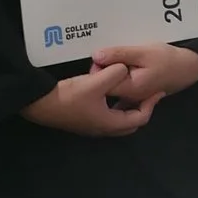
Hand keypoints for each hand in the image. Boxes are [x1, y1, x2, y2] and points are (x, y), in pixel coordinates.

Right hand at [20, 63, 153, 136]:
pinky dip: (116, 106)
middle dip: (142, 108)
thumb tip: (125, 68)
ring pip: (118, 120)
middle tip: (148, 93)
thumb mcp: (96, 81)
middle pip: (131, 123)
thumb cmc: (70, 96)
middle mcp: (103, 129)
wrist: (40, 105)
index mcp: (110, 123)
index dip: (151, 105)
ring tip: (132, 90)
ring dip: (128, 107)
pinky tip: (111, 91)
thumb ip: (115, 73)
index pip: (140, 118)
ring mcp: (92, 126)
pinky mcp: (84, 120)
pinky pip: (108, 115)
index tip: (158, 91)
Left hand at [86, 42, 197, 105]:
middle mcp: (129, 98)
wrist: (189, 67)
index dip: (98, 68)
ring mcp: (133, 98)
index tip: (104, 56)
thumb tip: (95, 56)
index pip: (101, 83)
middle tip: (111, 54)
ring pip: (113, 85)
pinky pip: (121, 86)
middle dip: (104, 70)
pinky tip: (126, 67)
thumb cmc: (168, 60)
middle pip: (105, 86)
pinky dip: (119, 77)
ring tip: (120, 58)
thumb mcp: (143, 52)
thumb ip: (119, 54)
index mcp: (129, 89)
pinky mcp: (136, 94)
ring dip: (112, 72)